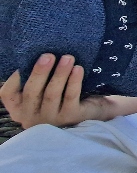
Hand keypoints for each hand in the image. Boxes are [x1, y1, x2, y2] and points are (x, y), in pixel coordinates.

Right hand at [0, 54, 114, 128]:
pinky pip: (71, 97)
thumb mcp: (43, 87)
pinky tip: (78, 69)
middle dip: (39, 72)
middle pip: (31, 93)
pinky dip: (74, 81)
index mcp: (19, 107)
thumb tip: (35, 54)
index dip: (13, 77)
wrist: (91, 110)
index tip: (23, 61)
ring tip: (68, 58)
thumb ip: (36, 77)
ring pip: (52, 94)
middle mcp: (31, 117)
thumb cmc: (61, 95)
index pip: (8, 93)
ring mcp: (51, 119)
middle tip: (48, 55)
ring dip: (60, 74)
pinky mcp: (71, 117)